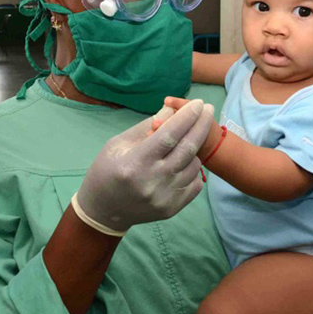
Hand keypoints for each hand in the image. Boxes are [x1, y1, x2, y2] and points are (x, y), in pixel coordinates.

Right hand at [76, 99, 214, 231]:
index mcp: (136, 162)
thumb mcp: (118, 143)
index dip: (187, 117)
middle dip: (201, 125)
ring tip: (186, 141)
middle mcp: (153, 181)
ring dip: (194, 148)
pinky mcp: (172, 208)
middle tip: (208, 110)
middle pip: (188, 148)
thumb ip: (147, 126)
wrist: (104, 210)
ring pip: (194, 165)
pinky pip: (195, 183)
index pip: (169, 135)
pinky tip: (183, 163)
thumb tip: (173, 110)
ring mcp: (164, 197)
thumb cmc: (107, 170)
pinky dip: (193, 169)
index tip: (199, 103)